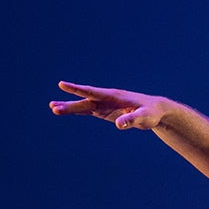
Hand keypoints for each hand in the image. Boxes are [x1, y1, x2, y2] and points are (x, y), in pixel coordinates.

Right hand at [49, 81, 168, 129]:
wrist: (155, 110)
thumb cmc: (151, 113)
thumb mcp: (143, 117)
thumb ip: (132, 120)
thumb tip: (119, 125)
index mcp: (114, 96)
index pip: (93, 92)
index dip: (77, 89)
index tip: (62, 84)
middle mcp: (106, 99)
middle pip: (85, 100)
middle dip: (70, 103)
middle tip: (53, 106)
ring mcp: (105, 104)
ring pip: (84, 105)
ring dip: (69, 107)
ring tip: (53, 108)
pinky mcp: (105, 111)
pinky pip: (88, 110)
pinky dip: (76, 111)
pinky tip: (62, 110)